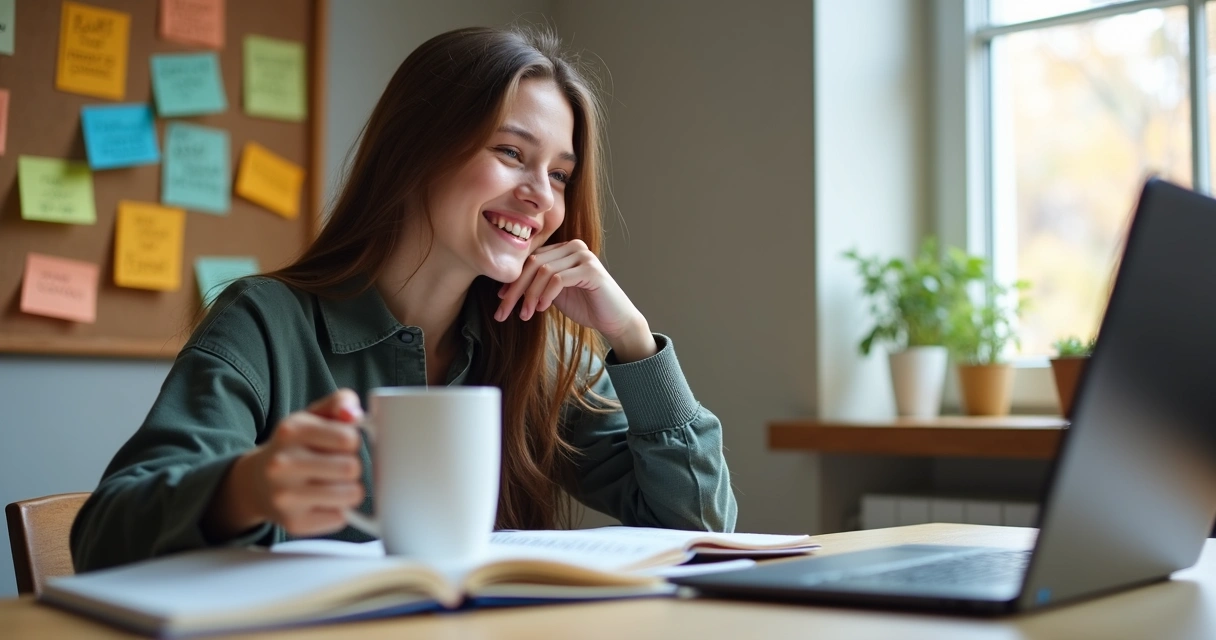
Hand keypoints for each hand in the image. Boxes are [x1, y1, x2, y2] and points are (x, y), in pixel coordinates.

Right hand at [204, 389, 365, 539]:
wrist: (256, 482)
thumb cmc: (294, 446)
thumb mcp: (313, 415)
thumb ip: (340, 402)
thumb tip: (354, 414)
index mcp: (291, 431)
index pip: (349, 438)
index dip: (351, 441)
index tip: (340, 444)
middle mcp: (282, 464)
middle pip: (351, 468)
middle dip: (352, 466)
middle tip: (336, 465)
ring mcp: (286, 496)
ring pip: (350, 495)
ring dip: (349, 489)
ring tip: (332, 483)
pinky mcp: (294, 523)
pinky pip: (340, 517)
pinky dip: (338, 510)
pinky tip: (321, 501)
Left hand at [495, 239, 657, 361]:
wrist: (615, 320)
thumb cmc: (586, 306)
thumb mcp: (554, 294)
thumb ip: (537, 284)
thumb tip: (505, 289)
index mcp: (563, 249)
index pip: (530, 260)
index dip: (513, 281)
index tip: (500, 300)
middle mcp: (573, 247)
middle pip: (533, 263)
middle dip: (515, 289)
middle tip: (503, 311)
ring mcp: (584, 256)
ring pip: (543, 271)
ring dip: (530, 296)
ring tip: (525, 315)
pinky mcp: (591, 270)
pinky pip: (558, 279)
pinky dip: (546, 295)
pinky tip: (542, 309)